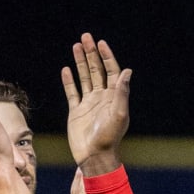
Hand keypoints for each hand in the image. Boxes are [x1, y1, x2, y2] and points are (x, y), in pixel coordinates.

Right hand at [62, 33, 131, 175]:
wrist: (94, 156)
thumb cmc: (109, 137)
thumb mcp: (119, 114)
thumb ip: (122, 92)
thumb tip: (127, 71)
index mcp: (114, 97)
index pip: (111, 71)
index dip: (106, 57)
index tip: (100, 43)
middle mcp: (101, 97)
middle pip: (96, 70)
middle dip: (92, 54)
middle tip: (86, 37)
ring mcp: (88, 104)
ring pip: (84, 78)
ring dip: (80, 62)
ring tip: (76, 46)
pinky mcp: (76, 111)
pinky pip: (72, 92)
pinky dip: (69, 81)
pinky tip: (66, 69)